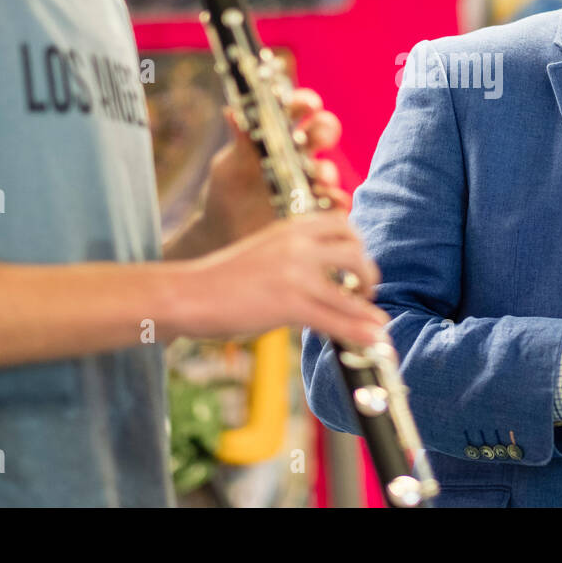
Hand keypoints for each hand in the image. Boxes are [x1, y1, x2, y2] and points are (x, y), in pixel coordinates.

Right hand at [178, 211, 387, 345]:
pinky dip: (359, 330)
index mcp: (290, 227)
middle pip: (355, 250)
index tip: (356, 262)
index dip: (357, 243)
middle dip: (368, 272)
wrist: (187, 294)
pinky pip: (335, 318)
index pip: (341, 223)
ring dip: (368, 306)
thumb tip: (321, 273)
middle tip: (364, 291)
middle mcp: (298, 244)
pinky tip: (373, 339)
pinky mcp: (290, 304)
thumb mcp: (263, 250)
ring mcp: (295, 273)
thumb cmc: (221, 278)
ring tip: (373, 320)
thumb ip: (292, 253)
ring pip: (351, 286)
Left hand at [195, 87, 348, 250]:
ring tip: (320, 178)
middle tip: (317, 138)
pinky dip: (336, 202)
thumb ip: (238, 143)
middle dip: (325, 130)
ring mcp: (308, 184)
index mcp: (278, 136)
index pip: (298, 111)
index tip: (308, 105)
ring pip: (329, 170)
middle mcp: (298, 156)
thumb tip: (230, 111)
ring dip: (328, 171)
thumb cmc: (226, 193)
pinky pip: (334, 205)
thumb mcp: (228, 166)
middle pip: (323, 133)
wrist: (223, 235)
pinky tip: (328, 202)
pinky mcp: (314, 211)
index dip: (306, 103)